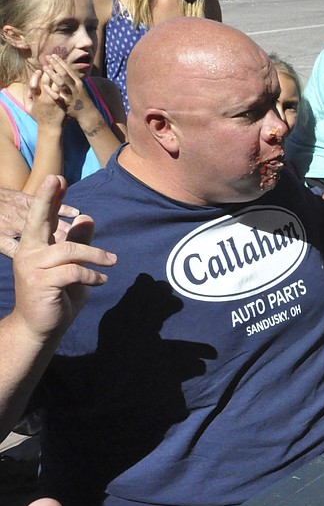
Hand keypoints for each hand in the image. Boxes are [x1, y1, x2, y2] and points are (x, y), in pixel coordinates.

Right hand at [10, 176, 114, 341]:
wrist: (40, 328)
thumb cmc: (56, 297)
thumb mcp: (72, 267)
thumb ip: (78, 243)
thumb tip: (86, 217)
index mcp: (34, 247)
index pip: (41, 218)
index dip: (49, 198)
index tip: (58, 178)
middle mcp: (28, 252)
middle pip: (38, 221)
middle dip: (47, 198)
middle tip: (56, 177)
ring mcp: (31, 266)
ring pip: (69, 250)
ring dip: (96, 255)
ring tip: (112, 262)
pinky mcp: (40, 281)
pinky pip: (74, 271)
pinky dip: (92, 274)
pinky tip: (100, 280)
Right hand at [25, 70, 66, 130]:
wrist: (52, 127)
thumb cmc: (39, 117)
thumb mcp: (29, 108)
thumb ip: (27, 97)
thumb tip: (28, 87)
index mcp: (37, 100)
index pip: (33, 86)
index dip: (35, 77)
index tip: (38, 70)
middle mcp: (46, 100)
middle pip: (46, 82)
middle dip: (47, 72)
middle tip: (49, 64)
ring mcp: (56, 101)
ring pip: (57, 85)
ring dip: (57, 74)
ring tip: (58, 67)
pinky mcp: (64, 102)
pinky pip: (65, 90)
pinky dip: (65, 82)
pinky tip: (66, 75)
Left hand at [38, 55, 91, 121]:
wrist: (88, 114)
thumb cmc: (82, 99)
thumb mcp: (80, 87)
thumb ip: (72, 79)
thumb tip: (64, 69)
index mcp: (79, 83)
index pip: (69, 70)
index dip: (60, 62)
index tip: (53, 55)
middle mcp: (75, 88)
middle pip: (65, 74)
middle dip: (56, 65)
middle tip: (47, 58)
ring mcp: (71, 96)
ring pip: (61, 84)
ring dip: (53, 75)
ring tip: (45, 68)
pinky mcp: (67, 104)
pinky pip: (58, 97)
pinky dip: (51, 91)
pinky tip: (44, 86)